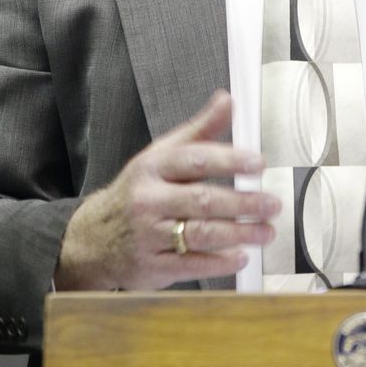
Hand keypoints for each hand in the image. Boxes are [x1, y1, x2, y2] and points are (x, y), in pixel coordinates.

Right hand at [54, 90, 278, 289]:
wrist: (93, 238)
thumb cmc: (138, 191)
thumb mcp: (162, 154)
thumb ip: (199, 129)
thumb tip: (227, 100)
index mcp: (153, 167)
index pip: (194, 160)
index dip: (229, 160)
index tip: (258, 163)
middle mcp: (149, 200)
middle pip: (202, 200)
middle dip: (242, 203)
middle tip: (272, 203)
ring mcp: (149, 235)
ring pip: (200, 234)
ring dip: (239, 234)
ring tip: (266, 230)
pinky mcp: (152, 266)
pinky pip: (191, 265)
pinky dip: (219, 263)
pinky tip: (241, 256)